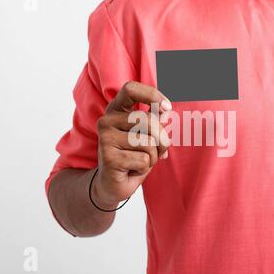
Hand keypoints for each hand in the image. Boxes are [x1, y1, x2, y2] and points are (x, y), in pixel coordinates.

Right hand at [91, 81, 171, 209]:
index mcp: (116, 110)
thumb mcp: (148, 137)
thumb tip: (166, 113)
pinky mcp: (108, 157)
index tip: (167, 107)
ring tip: (139, 162)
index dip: (152, 95)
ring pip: (148, 142)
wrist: (112, 184)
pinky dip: (145, 168)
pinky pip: (143, 159)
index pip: (130, 89)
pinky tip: (131, 170)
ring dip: (153, 157)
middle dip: (161, 139)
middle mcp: (107, 120)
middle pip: (148, 120)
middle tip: (156, 151)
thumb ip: (156, 124)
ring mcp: (105, 138)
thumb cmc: (133, 157)